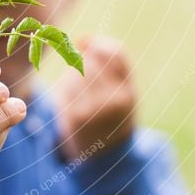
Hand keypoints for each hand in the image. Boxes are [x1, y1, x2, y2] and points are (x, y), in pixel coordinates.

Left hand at [53, 36, 136, 162]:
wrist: (106, 155)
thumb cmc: (111, 112)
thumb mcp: (121, 89)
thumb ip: (108, 61)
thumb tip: (82, 38)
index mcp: (130, 90)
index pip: (116, 53)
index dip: (99, 43)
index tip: (85, 43)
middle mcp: (117, 99)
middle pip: (91, 62)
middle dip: (82, 63)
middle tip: (84, 82)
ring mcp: (97, 109)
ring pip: (75, 73)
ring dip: (71, 78)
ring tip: (80, 96)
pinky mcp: (76, 117)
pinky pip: (63, 89)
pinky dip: (63, 91)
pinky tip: (70, 103)